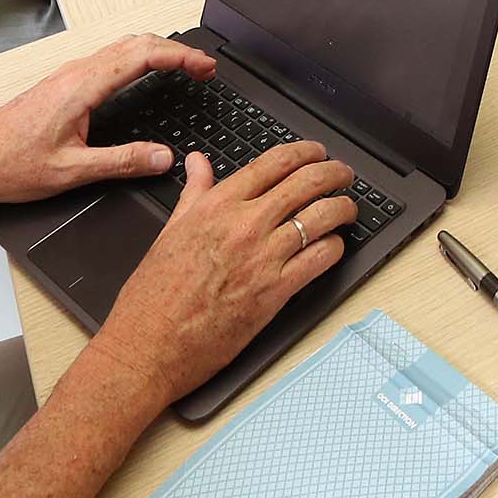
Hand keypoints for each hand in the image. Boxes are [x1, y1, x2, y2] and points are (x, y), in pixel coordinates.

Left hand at [0, 34, 215, 202]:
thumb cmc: (9, 165)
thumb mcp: (70, 172)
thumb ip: (121, 163)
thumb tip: (163, 157)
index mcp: (81, 87)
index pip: (142, 56)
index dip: (180, 57)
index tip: (205, 67)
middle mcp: (75, 73)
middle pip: (137, 43)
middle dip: (177, 50)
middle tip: (205, 68)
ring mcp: (68, 75)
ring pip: (122, 47)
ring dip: (158, 51)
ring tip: (184, 67)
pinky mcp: (63, 83)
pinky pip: (109, 58)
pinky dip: (139, 58)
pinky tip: (145, 74)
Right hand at [91, 141, 359, 405]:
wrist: (148, 345)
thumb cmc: (153, 295)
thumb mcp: (170, 231)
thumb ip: (194, 192)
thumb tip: (198, 162)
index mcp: (217, 205)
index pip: (275, 161)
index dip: (306, 151)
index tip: (318, 153)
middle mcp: (244, 224)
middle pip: (307, 181)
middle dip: (335, 173)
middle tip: (344, 175)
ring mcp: (263, 257)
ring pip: (322, 215)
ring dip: (344, 207)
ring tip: (348, 209)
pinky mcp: (275, 292)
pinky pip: (321, 258)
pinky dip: (335, 247)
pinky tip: (334, 246)